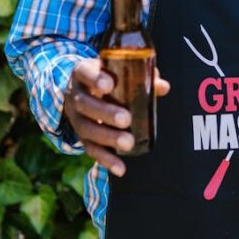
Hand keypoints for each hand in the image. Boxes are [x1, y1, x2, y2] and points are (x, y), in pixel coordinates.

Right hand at [63, 57, 170, 176]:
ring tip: (128, 143)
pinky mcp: (81, 136)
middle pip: (84, 104)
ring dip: (107, 137)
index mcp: (82, 72)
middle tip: (126, 119)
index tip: (109, 85)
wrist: (82, 90)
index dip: (94, 79)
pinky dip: (105, 159)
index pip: (84, 72)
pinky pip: (90, 149)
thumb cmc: (107, 77)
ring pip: (85, 129)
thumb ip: (141, 76)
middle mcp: (74, 95)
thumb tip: (163, 87)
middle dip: (105, 113)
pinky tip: (120, 168)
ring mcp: (75, 117)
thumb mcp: (118, 70)